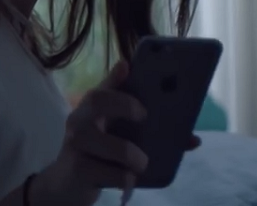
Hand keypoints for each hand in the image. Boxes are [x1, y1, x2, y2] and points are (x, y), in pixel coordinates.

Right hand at [29, 61, 147, 205]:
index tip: (130, 72)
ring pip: (119, 148)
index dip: (116, 79)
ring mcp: (76, 145)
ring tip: (140, 164)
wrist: (62, 185)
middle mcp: (79, 121)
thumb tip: (194, 140)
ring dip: (137, 159)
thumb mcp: (112, 136)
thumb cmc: (95, 154)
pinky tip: (124, 181)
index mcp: (88, 109)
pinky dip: (127, 180)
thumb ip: (146, 134)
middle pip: (98, 101)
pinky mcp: (79, 171)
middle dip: (126, 105)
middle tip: (144, 116)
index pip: (100, 87)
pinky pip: (117, 175)